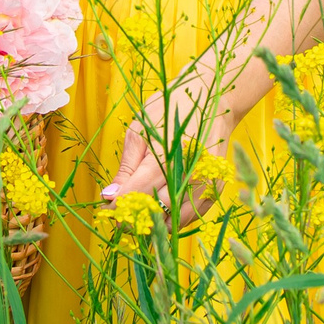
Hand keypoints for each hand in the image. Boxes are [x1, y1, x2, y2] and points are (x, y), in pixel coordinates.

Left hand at [100, 94, 232, 228]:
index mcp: (165, 156)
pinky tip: (163, 208)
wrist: (211, 101)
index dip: (118, 207)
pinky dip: (174, 218)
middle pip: (155, 211)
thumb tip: (109, 196)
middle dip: (134, 217)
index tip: (108, 211)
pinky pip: (191, 216)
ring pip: (174, 220)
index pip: (136, 194)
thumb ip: (127, 167)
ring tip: (141, 212)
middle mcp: (187, 173)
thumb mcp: (140, 131)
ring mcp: (204, 183)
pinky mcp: (215, 188)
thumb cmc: (169, 111)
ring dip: (155, 222)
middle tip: (122, 215)